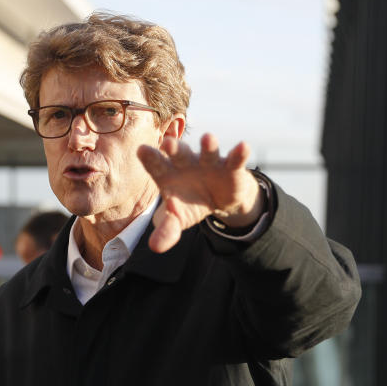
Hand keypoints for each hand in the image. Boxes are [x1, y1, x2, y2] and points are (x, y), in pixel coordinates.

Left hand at [137, 132, 263, 252]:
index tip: (142, 151)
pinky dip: (240, 153)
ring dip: (209, 146)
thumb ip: (167, 230)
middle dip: (175, 148)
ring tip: (209, 138)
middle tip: (168, 143)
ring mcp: (209, 162)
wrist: (220, 199)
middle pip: (179, 153)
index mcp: (168, 173)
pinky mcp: (231, 167)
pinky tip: (244, 146)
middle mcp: (187, 162)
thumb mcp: (178, 219)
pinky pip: (235, 159)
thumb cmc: (190, 203)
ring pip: (208, 152)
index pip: (156, 165)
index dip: (150, 158)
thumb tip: (155, 247)